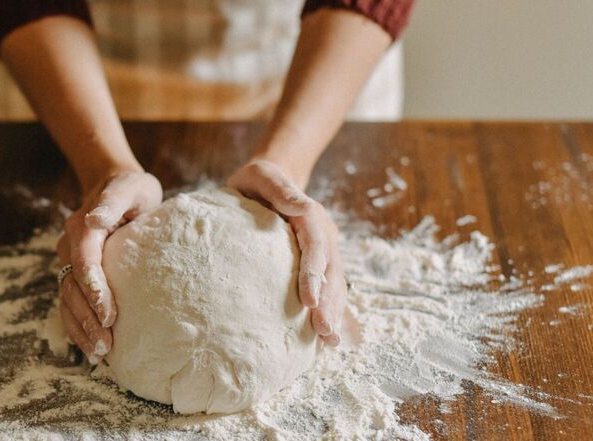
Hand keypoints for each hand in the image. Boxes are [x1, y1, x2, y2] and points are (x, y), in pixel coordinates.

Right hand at [56, 170, 162, 362]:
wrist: (115, 188)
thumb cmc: (130, 190)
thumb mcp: (129, 188)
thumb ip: (113, 201)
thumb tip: (94, 219)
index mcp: (83, 226)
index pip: (83, 260)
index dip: (93, 288)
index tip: (109, 314)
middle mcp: (70, 246)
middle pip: (72, 286)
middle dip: (87, 318)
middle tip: (106, 344)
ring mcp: (69, 262)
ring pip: (67, 300)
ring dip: (81, 328)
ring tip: (99, 354)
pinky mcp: (75, 275)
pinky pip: (70, 304)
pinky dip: (78, 327)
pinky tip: (91, 349)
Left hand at [227, 160, 344, 345]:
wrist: (267, 183)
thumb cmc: (258, 181)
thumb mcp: (262, 176)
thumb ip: (280, 189)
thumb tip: (302, 205)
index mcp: (311, 216)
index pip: (316, 246)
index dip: (314, 274)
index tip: (309, 300)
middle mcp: (323, 235)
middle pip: (331, 271)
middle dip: (329, 303)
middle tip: (324, 332)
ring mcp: (323, 251)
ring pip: (334, 284)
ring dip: (334, 312)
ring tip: (330, 341)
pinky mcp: (316, 264)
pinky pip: (327, 289)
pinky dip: (328, 311)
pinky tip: (323, 337)